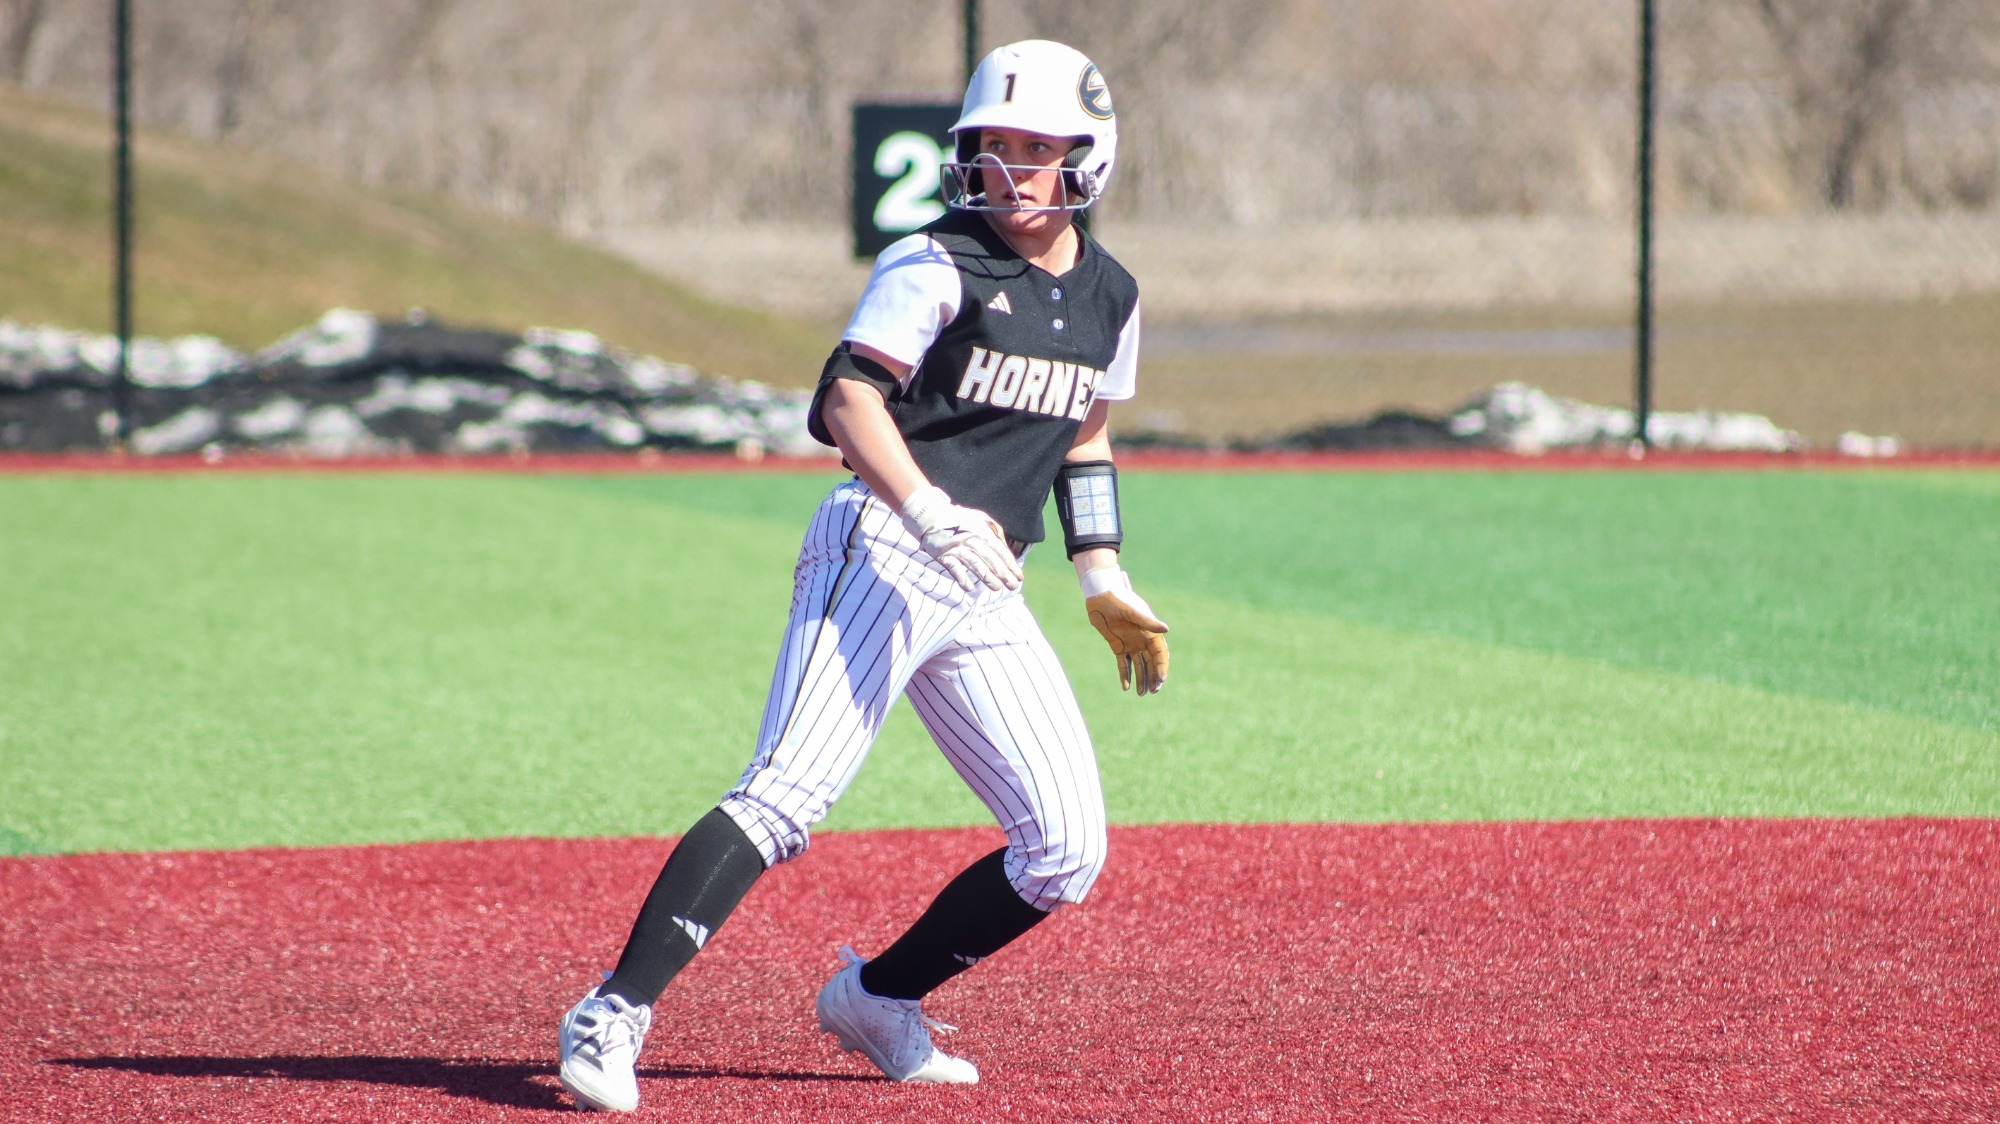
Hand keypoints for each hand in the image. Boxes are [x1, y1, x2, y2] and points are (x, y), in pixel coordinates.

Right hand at [899, 485, 1022, 592]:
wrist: (931, 516)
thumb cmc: (959, 519)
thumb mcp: (979, 519)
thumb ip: (994, 531)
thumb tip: (1006, 546)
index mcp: (982, 531)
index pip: (1000, 551)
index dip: (1011, 565)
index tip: (1019, 577)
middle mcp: (972, 539)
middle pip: (991, 560)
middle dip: (1004, 574)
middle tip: (1013, 586)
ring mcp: (958, 548)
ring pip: (976, 565)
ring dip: (987, 578)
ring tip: (997, 588)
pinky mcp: (944, 555)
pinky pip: (955, 569)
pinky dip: (962, 579)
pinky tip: (970, 588)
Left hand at [1079, 565, 1168, 694]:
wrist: (1101, 597)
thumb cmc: (1120, 600)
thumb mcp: (1134, 611)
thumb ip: (1148, 622)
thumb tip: (1166, 629)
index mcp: (1150, 632)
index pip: (1160, 654)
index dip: (1161, 667)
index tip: (1160, 679)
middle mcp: (1143, 640)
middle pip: (1151, 663)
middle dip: (1153, 678)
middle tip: (1153, 691)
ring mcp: (1131, 644)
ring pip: (1139, 666)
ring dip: (1141, 679)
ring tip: (1141, 694)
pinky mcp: (1117, 646)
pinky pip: (1123, 664)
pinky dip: (1125, 675)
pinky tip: (1126, 687)